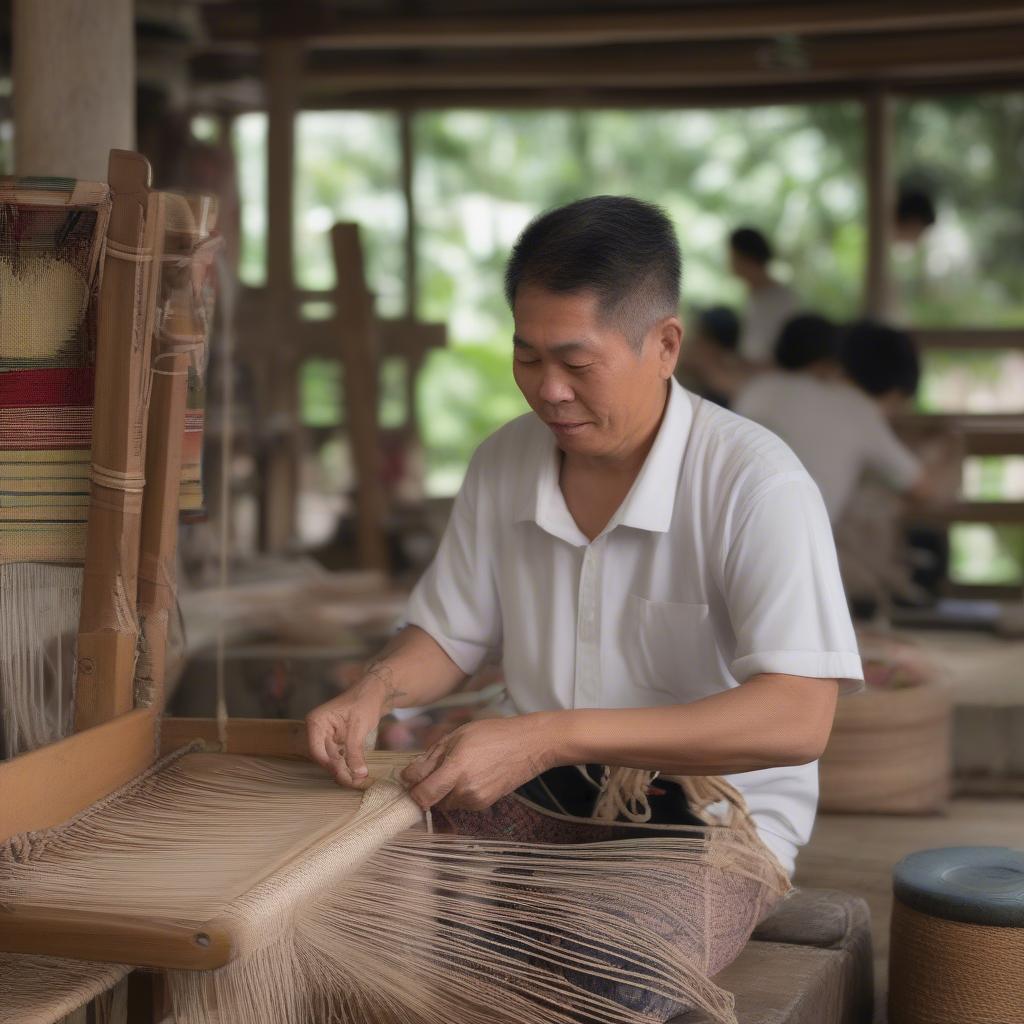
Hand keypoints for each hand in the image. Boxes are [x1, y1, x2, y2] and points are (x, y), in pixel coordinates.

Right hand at [306, 671, 397, 787]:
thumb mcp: (359, 727)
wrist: (375, 693)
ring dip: (344, 771)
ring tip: (358, 781)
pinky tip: (357, 773)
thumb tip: (358, 774)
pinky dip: (347, 765)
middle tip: (355, 782)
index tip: (344, 775)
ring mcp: (326, 736)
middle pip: (323, 757)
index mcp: (317, 722)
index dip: (328, 765)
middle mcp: (317, 730)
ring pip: (331, 760)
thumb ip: (355, 751)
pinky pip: (338, 757)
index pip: (316, 750)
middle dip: (339, 771)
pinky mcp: (335, 741)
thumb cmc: (364, 703)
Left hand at [400, 714, 559, 810]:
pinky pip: (460, 803)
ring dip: (442, 790)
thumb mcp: (457, 736)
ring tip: (457, 768)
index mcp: (456, 769)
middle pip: (431, 800)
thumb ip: (430, 757)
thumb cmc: (493, 733)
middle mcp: (465, 790)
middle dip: (426, 787)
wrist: (528, 745)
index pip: (422, 795)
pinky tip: (470, 774)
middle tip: (433, 768)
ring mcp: (476, 800)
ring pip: (445, 802)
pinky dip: (458, 792)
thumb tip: (408, 774)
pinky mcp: (484, 804)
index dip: (410, 789)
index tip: (408, 778)